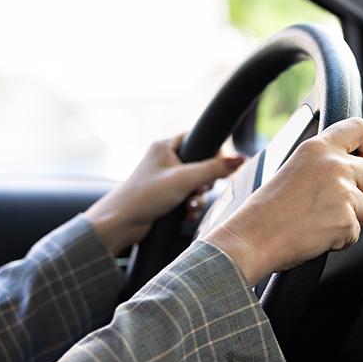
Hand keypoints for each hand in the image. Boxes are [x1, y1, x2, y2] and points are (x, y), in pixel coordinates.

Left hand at [85, 135, 244, 254]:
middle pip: (200, 164)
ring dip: (198, 197)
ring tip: (190, 206)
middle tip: (199, 189)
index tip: (219, 167)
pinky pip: (187, 197)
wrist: (121, 223)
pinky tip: (187, 214)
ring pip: (195, 184)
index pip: (198, 138)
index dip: (213, 152)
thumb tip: (241, 159)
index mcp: (165, 146)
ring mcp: (164, 179)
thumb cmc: (145, 196)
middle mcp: (164, 160)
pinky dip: (190, 206)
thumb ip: (215, 168)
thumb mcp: (186, 180)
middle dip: (204, 182)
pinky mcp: (164, 196)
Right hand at [204, 117, 362, 284]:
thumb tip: (348, 172)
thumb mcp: (293, 169)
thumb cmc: (265, 210)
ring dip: (349, 218)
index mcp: (318, 148)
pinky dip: (341, 239)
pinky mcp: (346, 220)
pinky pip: (356, 233)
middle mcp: (334, 166)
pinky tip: (316, 235)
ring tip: (317, 221)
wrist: (252, 238)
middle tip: (337, 201)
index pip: (360, 128)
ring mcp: (343, 193)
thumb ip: (323, 165)